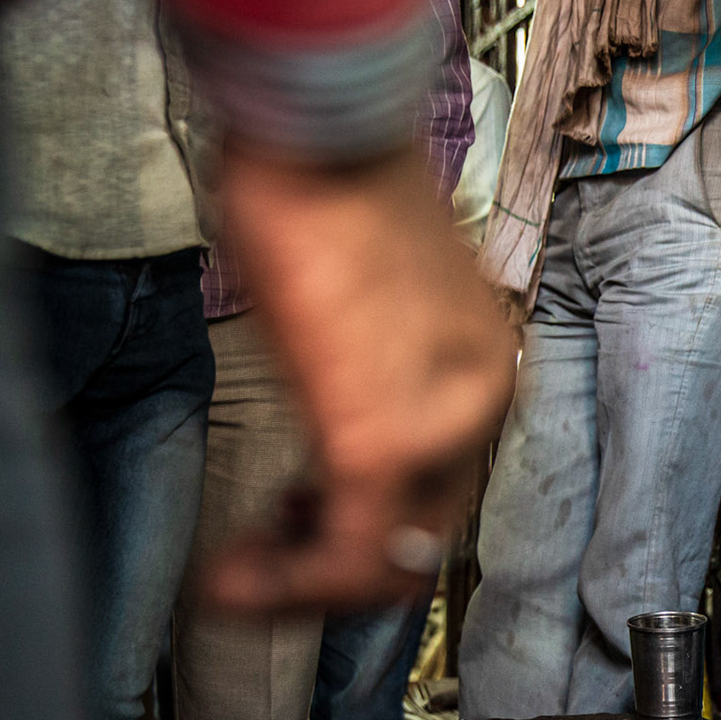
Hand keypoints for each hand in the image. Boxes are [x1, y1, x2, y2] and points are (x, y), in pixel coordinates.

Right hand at [204, 145, 518, 611]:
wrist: (318, 132)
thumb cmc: (327, 188)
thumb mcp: (367, 295)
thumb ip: (370, 367)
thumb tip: (335, 403)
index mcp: (483, 370)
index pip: (440, 487)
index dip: (361, 526)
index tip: (289, 526)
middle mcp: (481, 403)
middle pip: (420, 535)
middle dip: (330, 565)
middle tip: (255, 569)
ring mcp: (440, 425)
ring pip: (388, 560)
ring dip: (305, 587)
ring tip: (239, 583)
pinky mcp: (379, 436)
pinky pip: (351, 551)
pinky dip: (291, 584)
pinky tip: (236, 581)